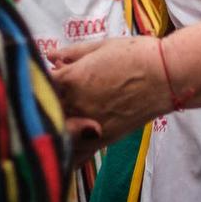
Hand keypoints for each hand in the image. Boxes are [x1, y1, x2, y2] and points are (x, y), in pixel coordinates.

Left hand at [47, 35, 168, 142]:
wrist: (167, 75)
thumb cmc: (136, 54)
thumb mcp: (101, 46)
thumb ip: (72, 52)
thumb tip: (50, 55)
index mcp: (70, 79)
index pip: (36, 86)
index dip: (34, 84)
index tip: (35, 81)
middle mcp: (74, 104)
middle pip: (41, 113)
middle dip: (38, 108)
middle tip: (38, 105)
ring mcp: (88, 124)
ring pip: (56, 136)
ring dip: (49, 131)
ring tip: (47, 128)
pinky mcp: (103, 138)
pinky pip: (76, 154)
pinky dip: (66, 154)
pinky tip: (60, 154)